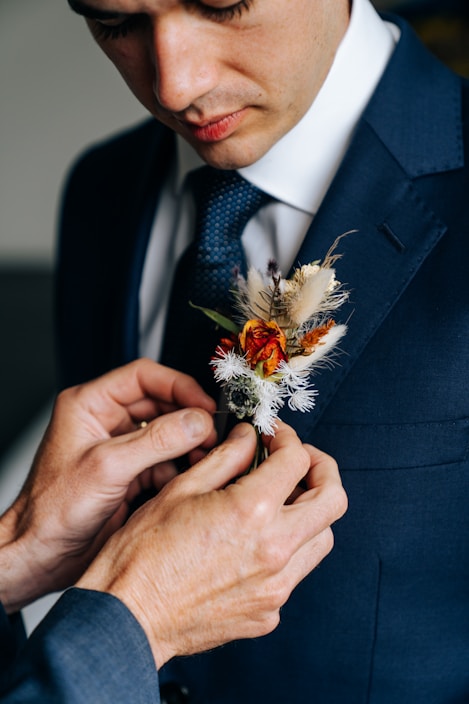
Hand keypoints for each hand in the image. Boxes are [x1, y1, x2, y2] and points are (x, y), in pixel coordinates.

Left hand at [0, 359, 215, 611]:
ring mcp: (119, 448)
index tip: (204, 405)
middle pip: (160, 403)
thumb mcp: (108, 468)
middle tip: (211, 433)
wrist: (42, 555)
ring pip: (167, 433)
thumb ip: (156, 441)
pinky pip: (165, 460)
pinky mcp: (130, 473)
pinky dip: (180, 469)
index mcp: (90, 404)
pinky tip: (186, 479)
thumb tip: (197, 421)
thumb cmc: (51, 510)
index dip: (178, 386)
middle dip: (188, 419)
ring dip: (188, 445)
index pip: (143, 377)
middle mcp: (106, 421)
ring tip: (204, 457)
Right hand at [78, 421, 346, 667]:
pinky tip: (257, 541)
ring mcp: (276, 587)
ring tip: (282, 501)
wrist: (128, 617)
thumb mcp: (181, 489)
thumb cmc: (143, 554)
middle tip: (302, 460)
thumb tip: (249, 438)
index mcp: (251, 511)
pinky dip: (287, 550)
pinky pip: (295, 573)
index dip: (288, 438)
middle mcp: (274, 551)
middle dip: (323, 470)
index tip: (275, 437)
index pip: (296, 460)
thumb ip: (225, 458)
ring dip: (311, 512)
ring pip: (322, 539)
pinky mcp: (268, 612)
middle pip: (334, 500)